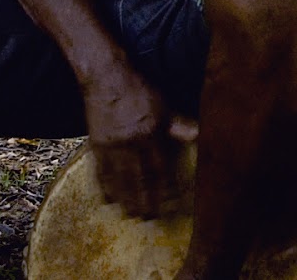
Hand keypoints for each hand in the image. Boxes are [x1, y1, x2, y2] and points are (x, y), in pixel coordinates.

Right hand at [81, 69, 197, 218]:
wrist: (106, 77)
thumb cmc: (139, 90)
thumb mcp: (163, 105)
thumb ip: (179, 125)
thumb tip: (199, 135)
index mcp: (149, 134)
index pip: (158, 168)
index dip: (163, 188)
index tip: (167, 203)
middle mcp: (130, 143)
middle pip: (137, 178)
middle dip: (143, 200)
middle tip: (148, 218)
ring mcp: (111, 145)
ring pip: (119, 178)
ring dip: (125, 198)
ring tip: (129, 214)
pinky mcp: (96, 145)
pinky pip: (100, 171)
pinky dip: (104, 187)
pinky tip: (107, 199)